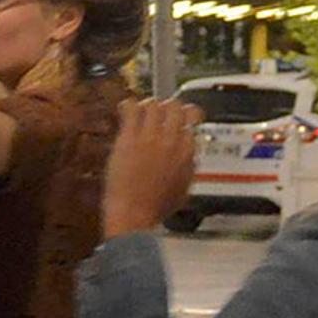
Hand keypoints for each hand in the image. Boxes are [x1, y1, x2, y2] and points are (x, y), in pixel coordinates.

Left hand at [101, 99, 199, 238]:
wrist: (134, 213)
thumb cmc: (156, 206)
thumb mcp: (184, 187)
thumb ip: (188, 166)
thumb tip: (189, 155)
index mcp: (187, 152)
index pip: (191, 122)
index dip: (185, 118)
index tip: (180, 119)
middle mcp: (171, 140)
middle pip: (175, 106)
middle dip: (169, 107)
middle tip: (163, 112)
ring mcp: (149, 137)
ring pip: (154, 104)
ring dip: (149, 106)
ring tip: (144, 112)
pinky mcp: (129, 137)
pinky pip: (131, 109)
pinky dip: (130, 105)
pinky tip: (127, 108)